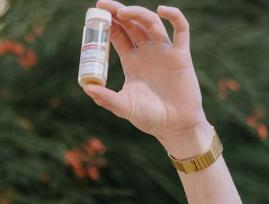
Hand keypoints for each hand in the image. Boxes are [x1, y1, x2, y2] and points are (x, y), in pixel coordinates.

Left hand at [82, 1, 210, 148]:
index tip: (95, 14)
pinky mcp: (181, 55)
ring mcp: (164, 51)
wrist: (175, 126)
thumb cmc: (149, 117)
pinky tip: (163, 10)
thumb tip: (87, 88)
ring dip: (138, 14)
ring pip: (151, 23)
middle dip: (118, 13)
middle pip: (132, 24)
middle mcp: (147, 52)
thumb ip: (106, 98)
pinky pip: (181, 30)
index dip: (108, 24)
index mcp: (131, 61)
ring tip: (122, 12)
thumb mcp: (123, 106)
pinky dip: (175, 16)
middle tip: (103, 5)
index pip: (118, 35)